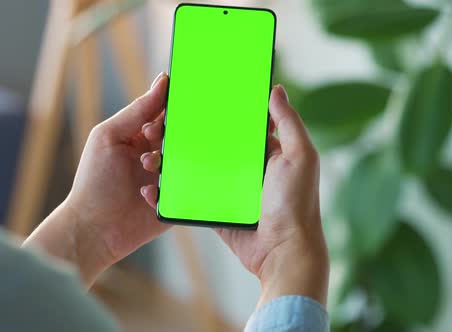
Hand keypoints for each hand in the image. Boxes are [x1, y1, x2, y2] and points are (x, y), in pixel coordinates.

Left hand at [25, 73, 170, 286]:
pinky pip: (190, 188)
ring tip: (147, 168)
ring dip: (169, 162)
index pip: (167, 112)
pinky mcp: (177, 201)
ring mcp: (170, 178)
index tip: (175, 105)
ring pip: (190, 160)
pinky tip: (145, 193)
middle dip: (172, 135)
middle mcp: (159, 155)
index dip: (172, 107)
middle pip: (183, 135)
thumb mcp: (110, 136)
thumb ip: (137, 110)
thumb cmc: (95, 181)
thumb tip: (163, 81)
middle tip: (154, 141)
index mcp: (142, 136)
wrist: (94, 229)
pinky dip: (168, 188)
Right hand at [140, 85, 328, 307]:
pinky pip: (191, 196)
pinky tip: (152, 185)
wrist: (282, 251)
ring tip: (151, 150)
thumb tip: (277, 89)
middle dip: (188, 133)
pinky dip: (171, 191)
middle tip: (162, 122)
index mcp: (266, 152)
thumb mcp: (300, 156)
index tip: (196, 95)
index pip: (240, 124)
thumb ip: (289, 122)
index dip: (222, 110)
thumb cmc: (296, 203)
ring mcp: (229, 189)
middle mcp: (246, 167)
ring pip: (197, 168)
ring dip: (174, 160)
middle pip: (213, 144)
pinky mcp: (215, 209)